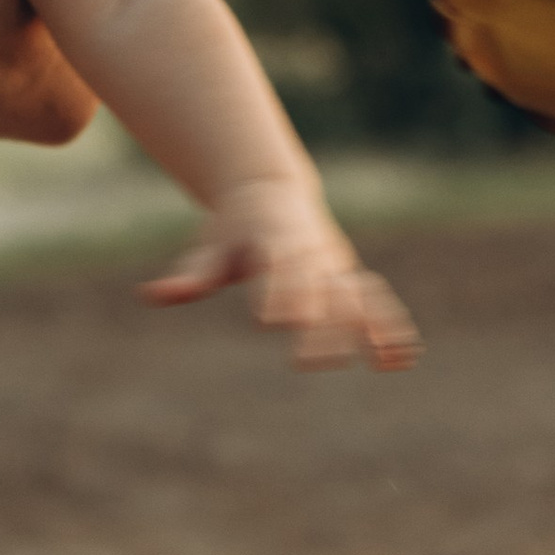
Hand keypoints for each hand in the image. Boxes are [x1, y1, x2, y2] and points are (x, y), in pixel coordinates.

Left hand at [143, 180, 421, 370]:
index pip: (279, 270)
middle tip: (311, 363)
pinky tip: (403, 359)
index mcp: (275, 242)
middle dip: (320, 325)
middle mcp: (311, 253)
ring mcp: (334, 265)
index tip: (272, 323)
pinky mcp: (348, 276)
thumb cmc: (232, 228)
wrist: (268, 191)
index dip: (277, 294)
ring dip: (371, 327)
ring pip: (358, 295)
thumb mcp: (209, 247)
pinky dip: (390, 326)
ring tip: (384, 359)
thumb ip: (190, 275)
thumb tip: (151, 296)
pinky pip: (376, 300)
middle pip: (321, 289)